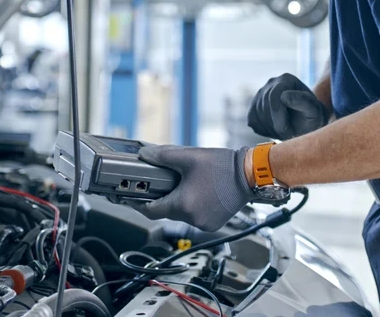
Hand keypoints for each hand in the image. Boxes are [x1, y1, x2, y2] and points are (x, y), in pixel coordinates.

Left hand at [128, 145, 254, 231]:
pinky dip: (192, 206)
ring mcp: (204, 224)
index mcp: (183, 205)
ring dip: (179, 202)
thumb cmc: (223, 167)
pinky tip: (197, 192)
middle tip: (162, 183)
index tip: (130, 198)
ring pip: (181, 214)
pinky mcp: (213, 224)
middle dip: (162, 197)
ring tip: (185, 184)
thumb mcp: (189, 157)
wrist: (249, 174)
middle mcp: (193, 219)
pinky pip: (195, 217)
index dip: (138, 203)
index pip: (150, 210)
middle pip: (167, 211)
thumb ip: (163, 156)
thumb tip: (144, 155)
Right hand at [247, 73, 329, 140]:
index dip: (278, 116)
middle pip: (263, 106)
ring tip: (284, 131)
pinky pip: (252, 120)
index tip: (288, 130)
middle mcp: (271, 83)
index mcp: (286, 79)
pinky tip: (276, 130)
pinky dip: (263, 130)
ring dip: (269, 128)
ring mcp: (260, 94)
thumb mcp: (314, 111)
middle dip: (274, 124)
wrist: (306, 123)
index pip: (273, 96)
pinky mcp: (254, 106)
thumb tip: (284, 96)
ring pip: (256, 114)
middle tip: (287, 134)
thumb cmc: (312, 117)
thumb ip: (302, 102)